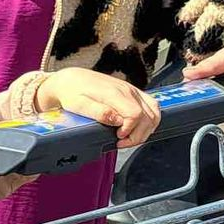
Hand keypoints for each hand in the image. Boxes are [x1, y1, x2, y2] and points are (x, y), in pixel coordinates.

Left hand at [35, 68, 162, 148]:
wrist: (70, 81)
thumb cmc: (71, 93)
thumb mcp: (79, 105)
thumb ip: (99, 113)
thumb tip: (118, 121)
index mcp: (114, 93)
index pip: (135, 114)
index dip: (130, 130)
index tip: (118, 138)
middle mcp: (126, 90)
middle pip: (148, 116)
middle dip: (138, 134)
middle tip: (122, 143)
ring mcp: (131, 90)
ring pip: (154, 111)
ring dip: (146, 129)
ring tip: (130, 138)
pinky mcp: (132, 92)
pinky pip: (151, 105)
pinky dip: (150, 119)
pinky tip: (138, 128)